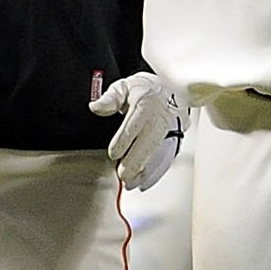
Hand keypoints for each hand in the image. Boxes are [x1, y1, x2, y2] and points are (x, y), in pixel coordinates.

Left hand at [90, 71, 183, 189]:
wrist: (170, 89)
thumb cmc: (143, 90)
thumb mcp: (124, 87)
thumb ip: (109, 98)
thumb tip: (95, 107)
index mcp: (146, 102)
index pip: (134, 123)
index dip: (124, 140)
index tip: (113, 154)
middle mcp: (161, 116)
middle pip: (150, 141)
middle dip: (136, 160)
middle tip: (123, 175)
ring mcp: (170, 129)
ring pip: (160, 152)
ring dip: (146, 170)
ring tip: (131, 183)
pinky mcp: (175, 139)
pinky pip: (167, 157)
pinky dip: (156, 172)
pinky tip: (144, 182)